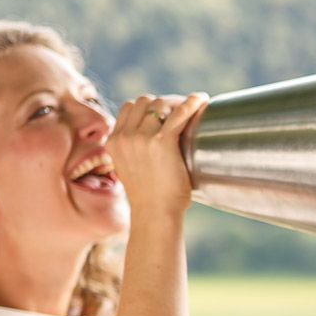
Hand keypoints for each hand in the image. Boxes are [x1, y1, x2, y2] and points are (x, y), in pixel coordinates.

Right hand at [107, 91, 208, 219]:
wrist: (154, 214)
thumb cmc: (149, 197)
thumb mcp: (129, 168)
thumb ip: (133, 151)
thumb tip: (149, 139)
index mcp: (114, 142)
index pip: (128, 108)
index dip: (147, 106)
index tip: (164, 111)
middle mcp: (124, 137)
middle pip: (144, 101)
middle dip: (163, 101)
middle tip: (180, 109)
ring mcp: (141, 138)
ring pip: (160, 103)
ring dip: (176, 102)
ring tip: (192, 106)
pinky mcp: (162, 142)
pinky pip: (179, 114)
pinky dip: (192, 104)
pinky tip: (201, 100)